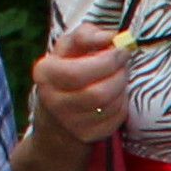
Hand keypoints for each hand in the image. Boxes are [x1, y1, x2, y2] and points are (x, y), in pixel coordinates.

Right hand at [29, 23, 132, 148]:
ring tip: (120, 75)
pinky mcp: (87, 136)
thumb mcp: (69, 47)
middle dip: (118, 75)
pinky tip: (116, 94)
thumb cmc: (67, 70)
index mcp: (45, 74)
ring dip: (122, 87)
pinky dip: (122, 103)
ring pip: (109, 106)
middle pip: (97, 93)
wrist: (57, 113)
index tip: (122, 49)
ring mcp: (70, 123)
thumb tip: (111, 37)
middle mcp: (53, 101)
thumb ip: (87, 35)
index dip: (106, 61)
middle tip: (125, 62)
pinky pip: (116, 119)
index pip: (78, 72)